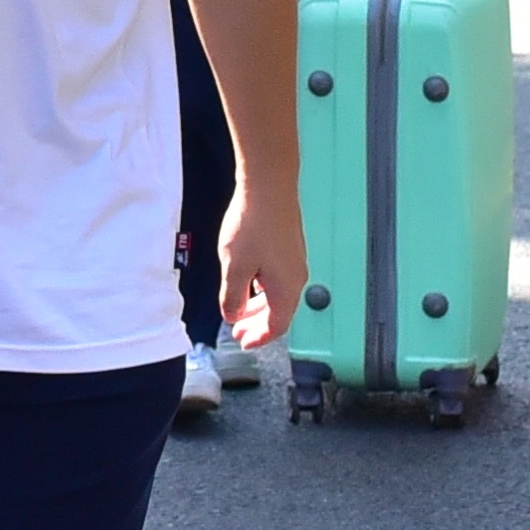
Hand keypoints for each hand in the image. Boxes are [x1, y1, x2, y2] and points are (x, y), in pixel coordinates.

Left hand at [214, 175, 294, 347]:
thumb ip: (233, 296)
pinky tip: (250, 283)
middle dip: (257, 324)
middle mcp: (296, 277)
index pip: (277, 326)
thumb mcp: (235, 267)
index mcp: (285, 288)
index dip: (260, 338)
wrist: (269, 187)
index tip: (244, 343)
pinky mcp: (289, 247)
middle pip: (279, 312)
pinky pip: (278, 279)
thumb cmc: (254, 224)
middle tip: (238, 331)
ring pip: (278, 295)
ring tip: (240, 310)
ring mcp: (294, 261)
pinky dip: (263, 289)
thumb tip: (233, 315)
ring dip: (259, 306)